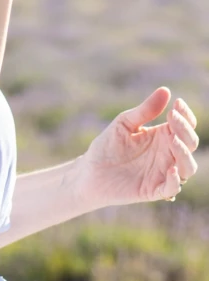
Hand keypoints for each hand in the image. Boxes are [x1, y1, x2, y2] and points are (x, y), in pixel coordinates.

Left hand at [76, 87, 199, 206]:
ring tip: (173, 140)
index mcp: (162, 136)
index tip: (177, 103)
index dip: (186, 115)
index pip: (185, 126)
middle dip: (186, 130)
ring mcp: (162, 172)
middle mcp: (167, 154)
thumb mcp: (125, 123)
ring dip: (185, 154)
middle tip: (172, 118)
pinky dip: (175, 180)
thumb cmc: (108, 145)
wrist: (91, 170)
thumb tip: (166, 91)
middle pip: (190, 143)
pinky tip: (171, 169)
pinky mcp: (153, 190)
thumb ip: (145, 110)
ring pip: (188, 167)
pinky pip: (172, 188)